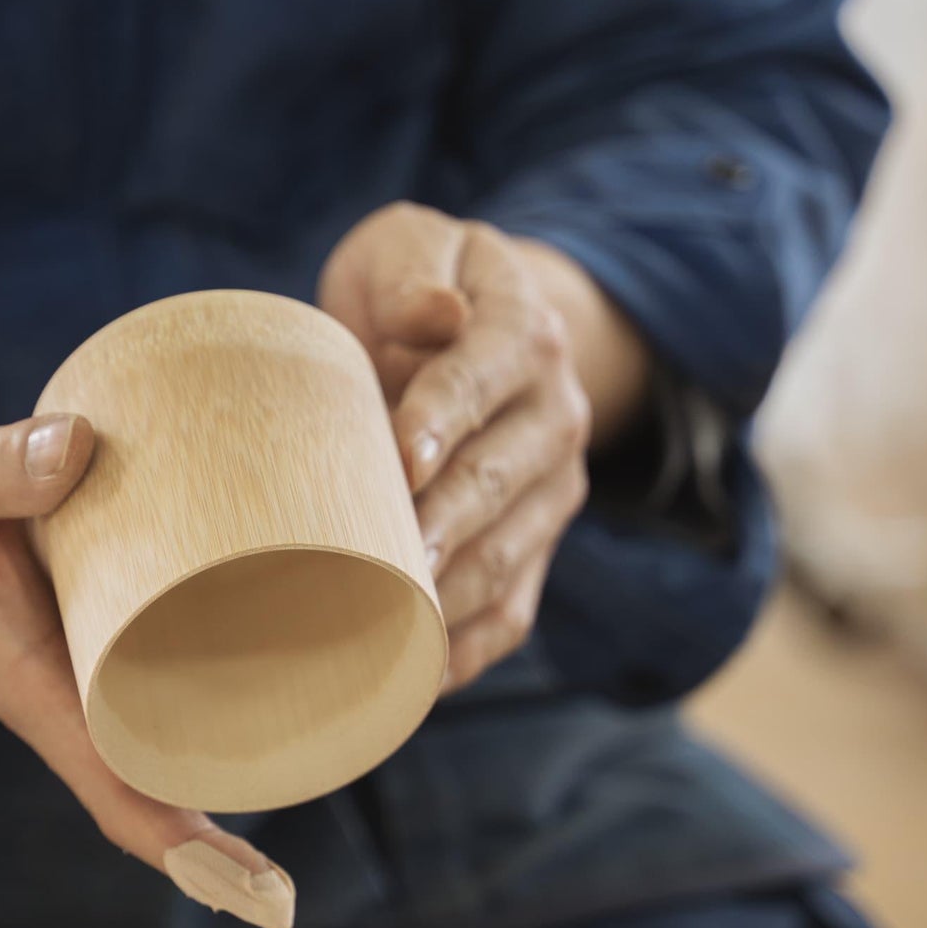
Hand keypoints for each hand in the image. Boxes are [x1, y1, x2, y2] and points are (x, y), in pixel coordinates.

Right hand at [0, 406, 293, 927]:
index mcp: (18, 677)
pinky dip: (208, 696)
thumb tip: (78, 444)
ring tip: (310, 783)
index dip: (180, 844)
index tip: (256, 897)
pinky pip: (156, 678)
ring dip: (220, 772)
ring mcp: (76, 666)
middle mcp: (55, 690)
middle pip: (141, 788)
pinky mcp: (95, 627)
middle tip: (286, 897)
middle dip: (208, 849)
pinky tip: (273, 679)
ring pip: (155, 740)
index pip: (107, 783)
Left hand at [320, 203, 642, 691]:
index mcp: (522, 332)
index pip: (484, 374)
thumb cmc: (418, 288)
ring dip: (448, 599)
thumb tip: (429, 312)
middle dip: (440, 528)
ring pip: (506, 558)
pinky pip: (512, 610)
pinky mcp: (534, 545)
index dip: (443, 417)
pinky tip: (408, 681)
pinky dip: (465, 650)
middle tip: (374, 567)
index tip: (401, 459)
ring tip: (382, 633)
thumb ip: (413, 271)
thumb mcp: (411, 245)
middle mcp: (552, 417)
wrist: (482, 328)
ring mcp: (552, 491)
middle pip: (498, 481)